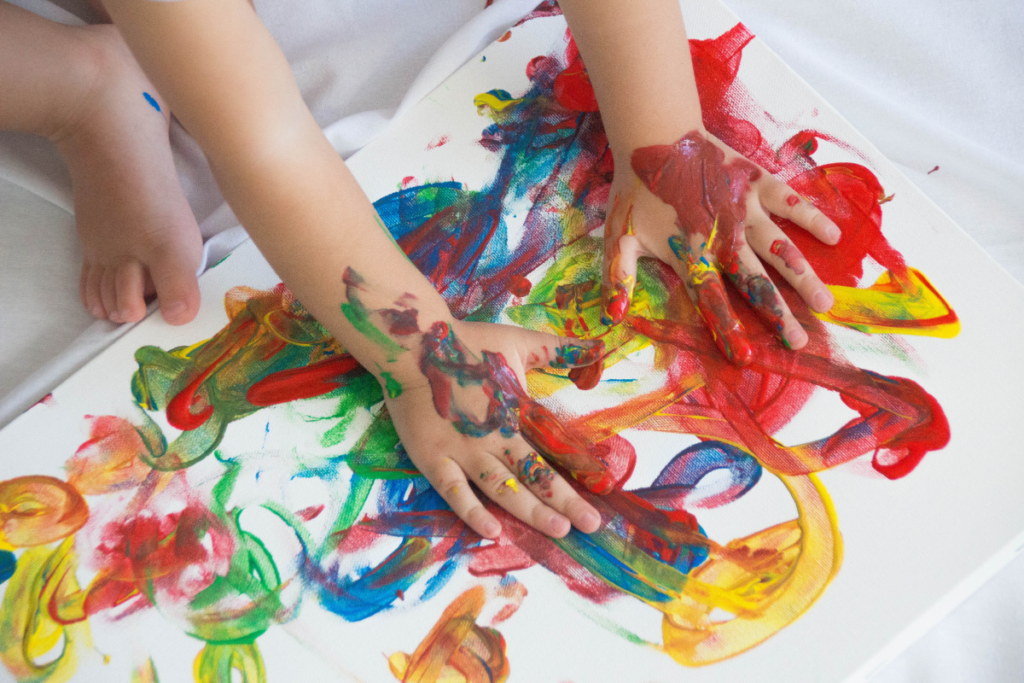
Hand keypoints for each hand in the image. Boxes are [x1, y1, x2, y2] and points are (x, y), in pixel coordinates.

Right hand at [383, 318, 605, 539]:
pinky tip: (491, 530)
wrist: (411, 346)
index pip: (553, 448)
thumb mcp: (519, 341)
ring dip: (530, 511)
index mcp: (515, 410)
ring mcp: (462, 450)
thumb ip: (560, 349)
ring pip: (502, 487)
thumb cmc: (466, 344)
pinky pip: (454, 491)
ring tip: (557, 530)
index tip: (602, 493)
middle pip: (534, 475)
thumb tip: (600, 348)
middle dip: (564, 502)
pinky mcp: (433, 458)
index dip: (578, 470)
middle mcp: (493, 436)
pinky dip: (472, 512)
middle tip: (590, 524)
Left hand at [600, 129, 839, 364]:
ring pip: (778, 248)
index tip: (746, 358)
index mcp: (690, 252)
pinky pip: (788, 200)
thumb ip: (619, 276)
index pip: (710, 299)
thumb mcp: (619, 237)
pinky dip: (810, 216)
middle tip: (800, 341)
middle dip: (777, 313)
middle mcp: (721, 235)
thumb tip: (613, 315)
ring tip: (826, 303)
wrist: (654, 136)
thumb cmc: (636, 191)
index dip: (727, 328)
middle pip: (753, 281)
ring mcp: (742, 208)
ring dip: (802, 276)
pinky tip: (833, 236)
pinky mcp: (755, 182)